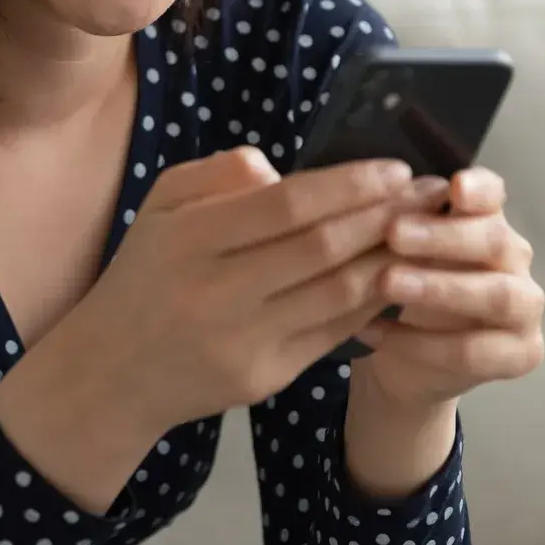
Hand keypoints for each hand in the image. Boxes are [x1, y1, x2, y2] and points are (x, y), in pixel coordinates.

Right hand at [76, 145, 450, 432]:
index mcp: (190, 239)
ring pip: (338, 294)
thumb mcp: (161, 205)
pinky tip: (397, 274)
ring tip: (425, 230)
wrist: (113, 371)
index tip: (394, 168)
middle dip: (385, 215)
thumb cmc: (145, 273)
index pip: (286, 206)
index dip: (348, 185)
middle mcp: (218, 292)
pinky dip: (372, 301)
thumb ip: (217, 173)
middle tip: (431, 192)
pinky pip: (334, 333)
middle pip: (322, 249)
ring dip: (391, 258)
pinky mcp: (266, 377)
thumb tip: (278, 167)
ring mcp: (245, 341)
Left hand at [351, 167, 544, 409]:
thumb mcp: (397, 255)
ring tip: (387, 283)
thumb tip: (381, 193)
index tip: (454, 186)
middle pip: (495, 241)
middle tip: (394, 233)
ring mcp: (526, 308)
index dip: (479, 189)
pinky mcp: (522, 354)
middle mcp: (515, 260)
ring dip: (440, 288)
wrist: (410, 361)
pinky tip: (377, 332)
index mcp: (488, 222)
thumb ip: (400, 225)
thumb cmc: (408, 290)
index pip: (493, 195)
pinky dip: (422, 344)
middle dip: (444, 237)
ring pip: (497, 295)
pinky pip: (474, 350)